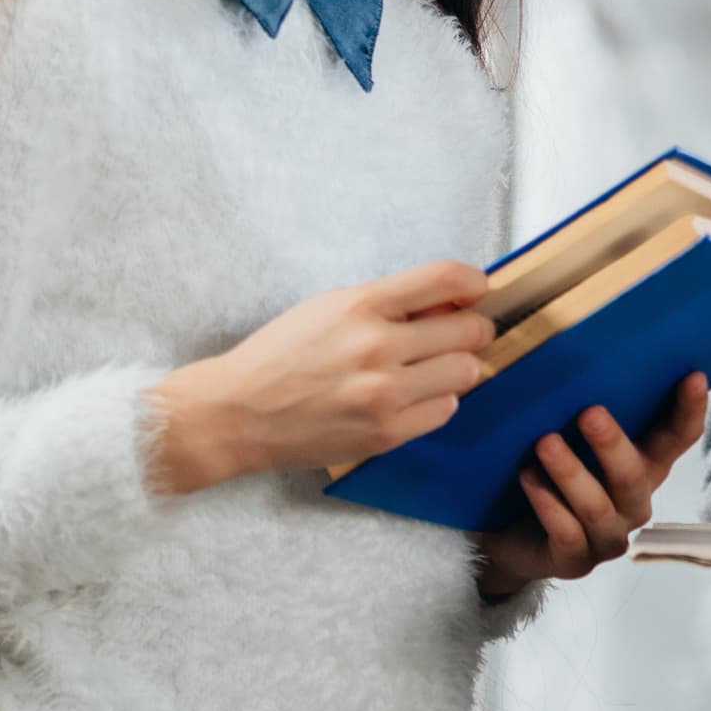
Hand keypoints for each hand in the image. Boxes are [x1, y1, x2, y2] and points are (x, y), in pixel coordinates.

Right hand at [147, 260, 496, 494]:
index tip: (475, 291)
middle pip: (470, 329)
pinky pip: (446, 410)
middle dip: (470, 329)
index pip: (446, 278)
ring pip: (466, 371)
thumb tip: (452, 300)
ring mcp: (383, 393)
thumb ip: (390, 302)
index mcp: (361, 304)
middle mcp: (376, 346)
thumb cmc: (281, 355)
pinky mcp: (385, 433)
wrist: (235, 414)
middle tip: (456, 335)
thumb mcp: (330, 307)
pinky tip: (409, 397)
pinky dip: (436, 402)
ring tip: (428, 369)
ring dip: (456, 368)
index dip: (473, 283)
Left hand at [469, 377, 707, 601]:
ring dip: (572, 474)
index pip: (678, 439)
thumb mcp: (569, 437)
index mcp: (644, 465)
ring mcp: (607, 536)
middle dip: (613, 444)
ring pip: (599, 508)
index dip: (689, 410)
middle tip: (588, 413)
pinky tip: (529, 480)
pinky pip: (569, 536)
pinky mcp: (575, 561)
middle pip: (635, 476)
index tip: (692, 375)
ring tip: (544, 444)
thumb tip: (580, 353)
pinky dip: (549, 506)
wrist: (508, 534)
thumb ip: (585, 409)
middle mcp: (633, 502)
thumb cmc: (545, 473)